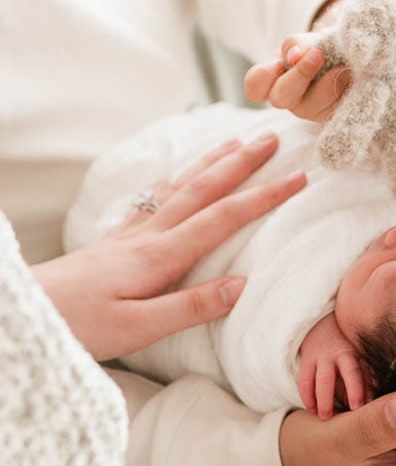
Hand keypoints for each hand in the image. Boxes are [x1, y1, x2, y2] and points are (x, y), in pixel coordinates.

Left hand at [33, 136, 306, 361]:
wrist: (26, 312)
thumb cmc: (78, 326)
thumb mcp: (137, 329)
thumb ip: (191, 307)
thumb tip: (244, 285)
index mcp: (160, 256)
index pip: (223, 218)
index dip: (264, 196)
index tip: (299, 178)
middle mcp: (149, 235)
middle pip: (204, 189)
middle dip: (242, 162)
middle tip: (273, 137)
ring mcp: (131, 233)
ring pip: (180, 186)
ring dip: (211, 162)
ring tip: (236, 141)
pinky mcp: (116, 240)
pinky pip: (156, 197)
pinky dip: (177, 178)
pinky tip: (180, 176)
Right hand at [298, 312, 367, 418]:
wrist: (325, 323)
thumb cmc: (349, 346)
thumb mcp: (361, 357)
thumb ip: (368, 377)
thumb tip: (376, 400)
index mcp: (352, 353)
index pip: (354, 372)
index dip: (356, 389)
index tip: (360, 407)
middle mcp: (336, 355)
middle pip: (334, 376)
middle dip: (334, 396)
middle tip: (337, 415)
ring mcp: (320, 357)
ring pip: (318, 380)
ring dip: (320, 399)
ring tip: (323, 416)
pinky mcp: (306, 360)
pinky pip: (304, 380)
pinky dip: (306, 395)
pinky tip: (310, 408)